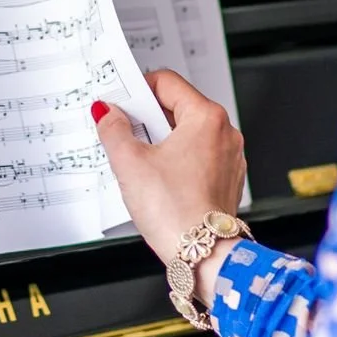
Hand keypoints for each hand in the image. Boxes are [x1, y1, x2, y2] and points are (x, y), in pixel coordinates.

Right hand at [94, 69, 245, 306]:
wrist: (203, 254)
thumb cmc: (175, 210)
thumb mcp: (130, 162)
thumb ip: (114, 129)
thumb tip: (107, 113)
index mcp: (206, 118)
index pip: (167, 82)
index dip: (137, 89)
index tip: (119, 101)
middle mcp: (224, 133)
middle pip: (178, 108)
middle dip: (147, 119)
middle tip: (123, 132)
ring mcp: (229, 158)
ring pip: (187, 135)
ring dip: (161, 141)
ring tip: (139, 160)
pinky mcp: (227, 180)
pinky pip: (197, 157)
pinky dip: (177, 161)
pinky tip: (158, 179)